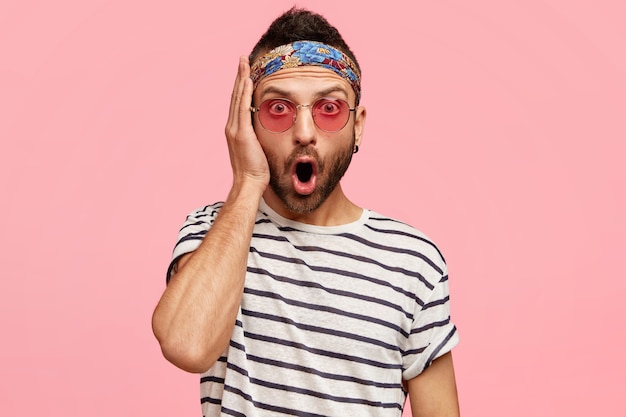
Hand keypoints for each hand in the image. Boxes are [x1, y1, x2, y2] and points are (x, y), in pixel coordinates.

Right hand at [225, 56, 269, 189]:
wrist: (249, 184)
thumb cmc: (257, 172)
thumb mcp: (258, 150)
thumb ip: (260, 138)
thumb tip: (268, 133)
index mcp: (236, 130)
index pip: (239, 102)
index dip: (241, 86)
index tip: (246, 71)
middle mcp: (232, 127)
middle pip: (236, 95)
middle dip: (239, 76)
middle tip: (242, 59)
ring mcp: (235, 129)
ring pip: (237, 97)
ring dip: (241, 78)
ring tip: (244, 62)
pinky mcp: (241, 133)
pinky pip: (243, 108)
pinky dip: (244, 93)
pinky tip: (247, 80)